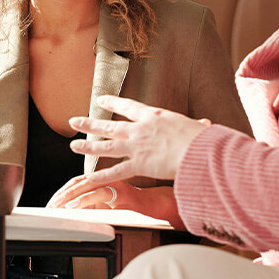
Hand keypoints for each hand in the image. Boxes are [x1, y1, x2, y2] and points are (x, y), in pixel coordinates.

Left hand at [48, 178, 183, 226]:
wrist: (155, 206)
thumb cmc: (132, 205)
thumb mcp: (107, 205)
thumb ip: (92, 205)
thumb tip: (71, 211)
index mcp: (102, 178)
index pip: (77, 182)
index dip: (63, 191)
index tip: (52, 202)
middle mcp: (106, 177)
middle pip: (78, 182)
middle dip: (62, 193)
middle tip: (51, 205)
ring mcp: (114, 183)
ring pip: (86, 186)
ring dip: (70, 196)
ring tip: (58, 206)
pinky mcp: (121, 192)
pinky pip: (99, 194)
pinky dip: (84, 200)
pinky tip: (74, 206)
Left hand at [67, 95, 210, 185]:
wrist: (199, 149)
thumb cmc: (201, 138)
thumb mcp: (195, 127)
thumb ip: (195, 126)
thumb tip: (205, 124)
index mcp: (154, 116)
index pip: (128, 107)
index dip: (113, 103)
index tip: (101, 100)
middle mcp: (140, 129)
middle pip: (110, 126)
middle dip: (90, 124)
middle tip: (74, 121)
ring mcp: (137, 147)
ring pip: (107, 146)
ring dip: (88, 146)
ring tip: (73, 145)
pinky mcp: (139, 165)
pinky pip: (116, 171)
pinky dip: (101, 176)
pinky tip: (88, 178)